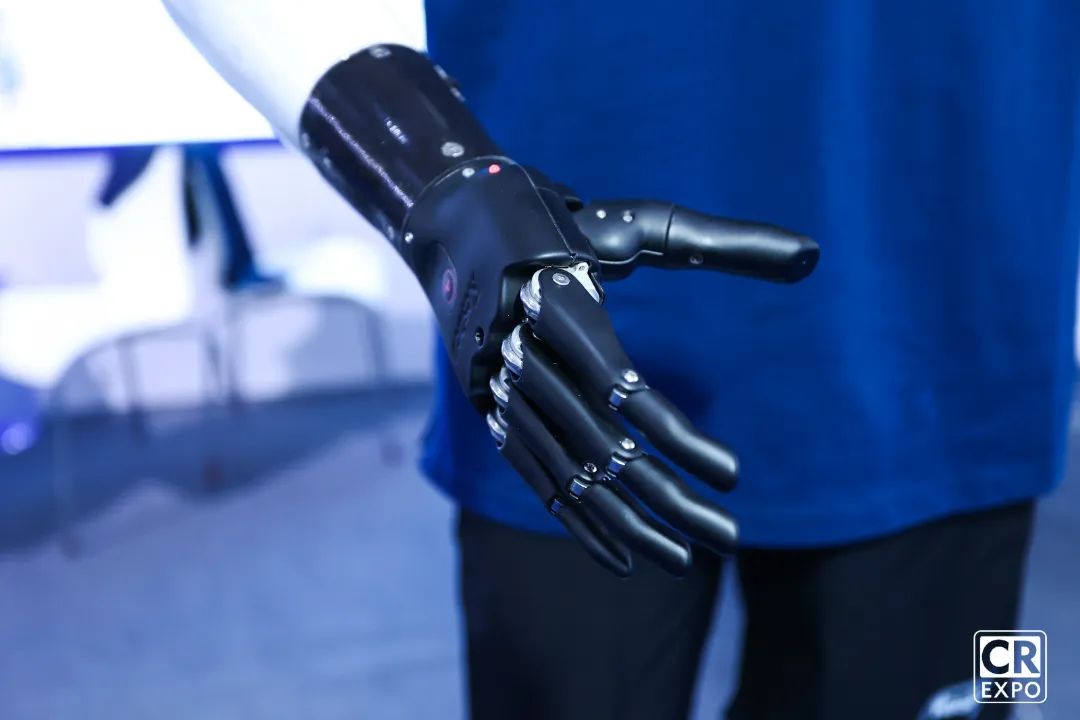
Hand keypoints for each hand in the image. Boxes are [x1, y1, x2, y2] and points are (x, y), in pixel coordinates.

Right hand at [403, 160, 817, 576]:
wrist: (456, 217)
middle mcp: (518, 351)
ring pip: (565, 474)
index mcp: (556, 298)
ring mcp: (496, 388)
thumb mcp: (639, 221)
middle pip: (597, 447)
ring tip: (684, 561)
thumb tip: (816, 256)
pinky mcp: (487, 410)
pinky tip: (620, 558)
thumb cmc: (567, 217)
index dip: (679, 437)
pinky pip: (533, 476)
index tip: (734, 477)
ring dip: (626, 524)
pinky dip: (576, 520)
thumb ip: (727, 242)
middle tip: (730, 540)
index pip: (620, 388)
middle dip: (667, 500)